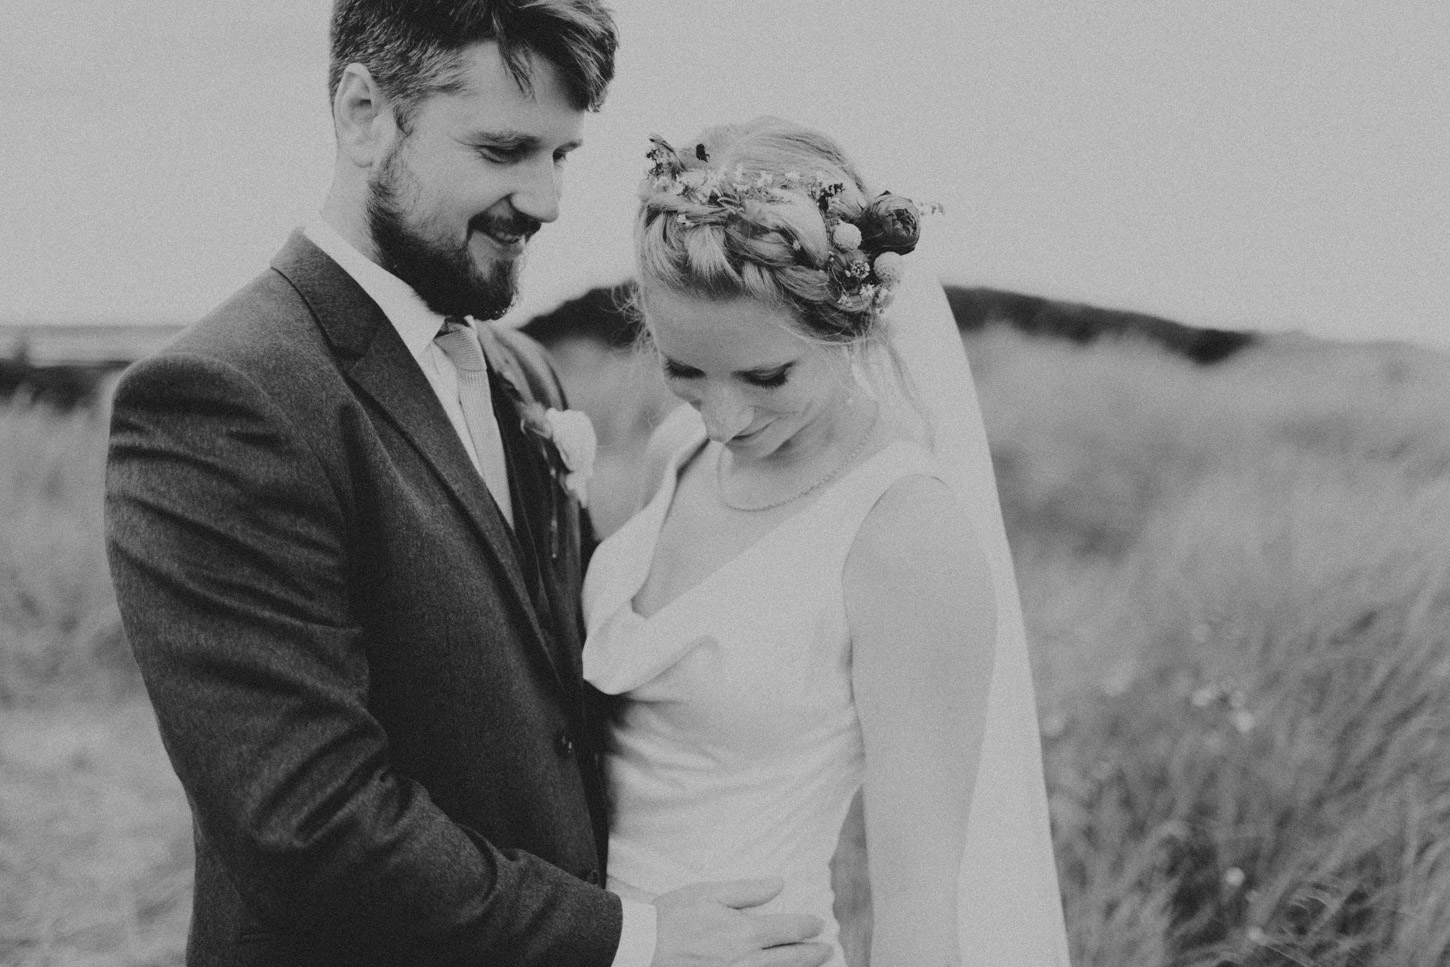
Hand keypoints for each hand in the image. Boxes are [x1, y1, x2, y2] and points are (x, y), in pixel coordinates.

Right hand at [650, 877, 832, 966]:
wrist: (640, 949)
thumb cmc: (671, 918)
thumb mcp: (709, 893)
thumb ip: (747, 891)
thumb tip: (779, 883)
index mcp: (743, 932)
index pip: (788, 930)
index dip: (807, 927)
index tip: (818, 925)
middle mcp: (745, 961)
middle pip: (790, 959)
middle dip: (812, 954)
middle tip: (827, 950)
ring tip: (814, 965)